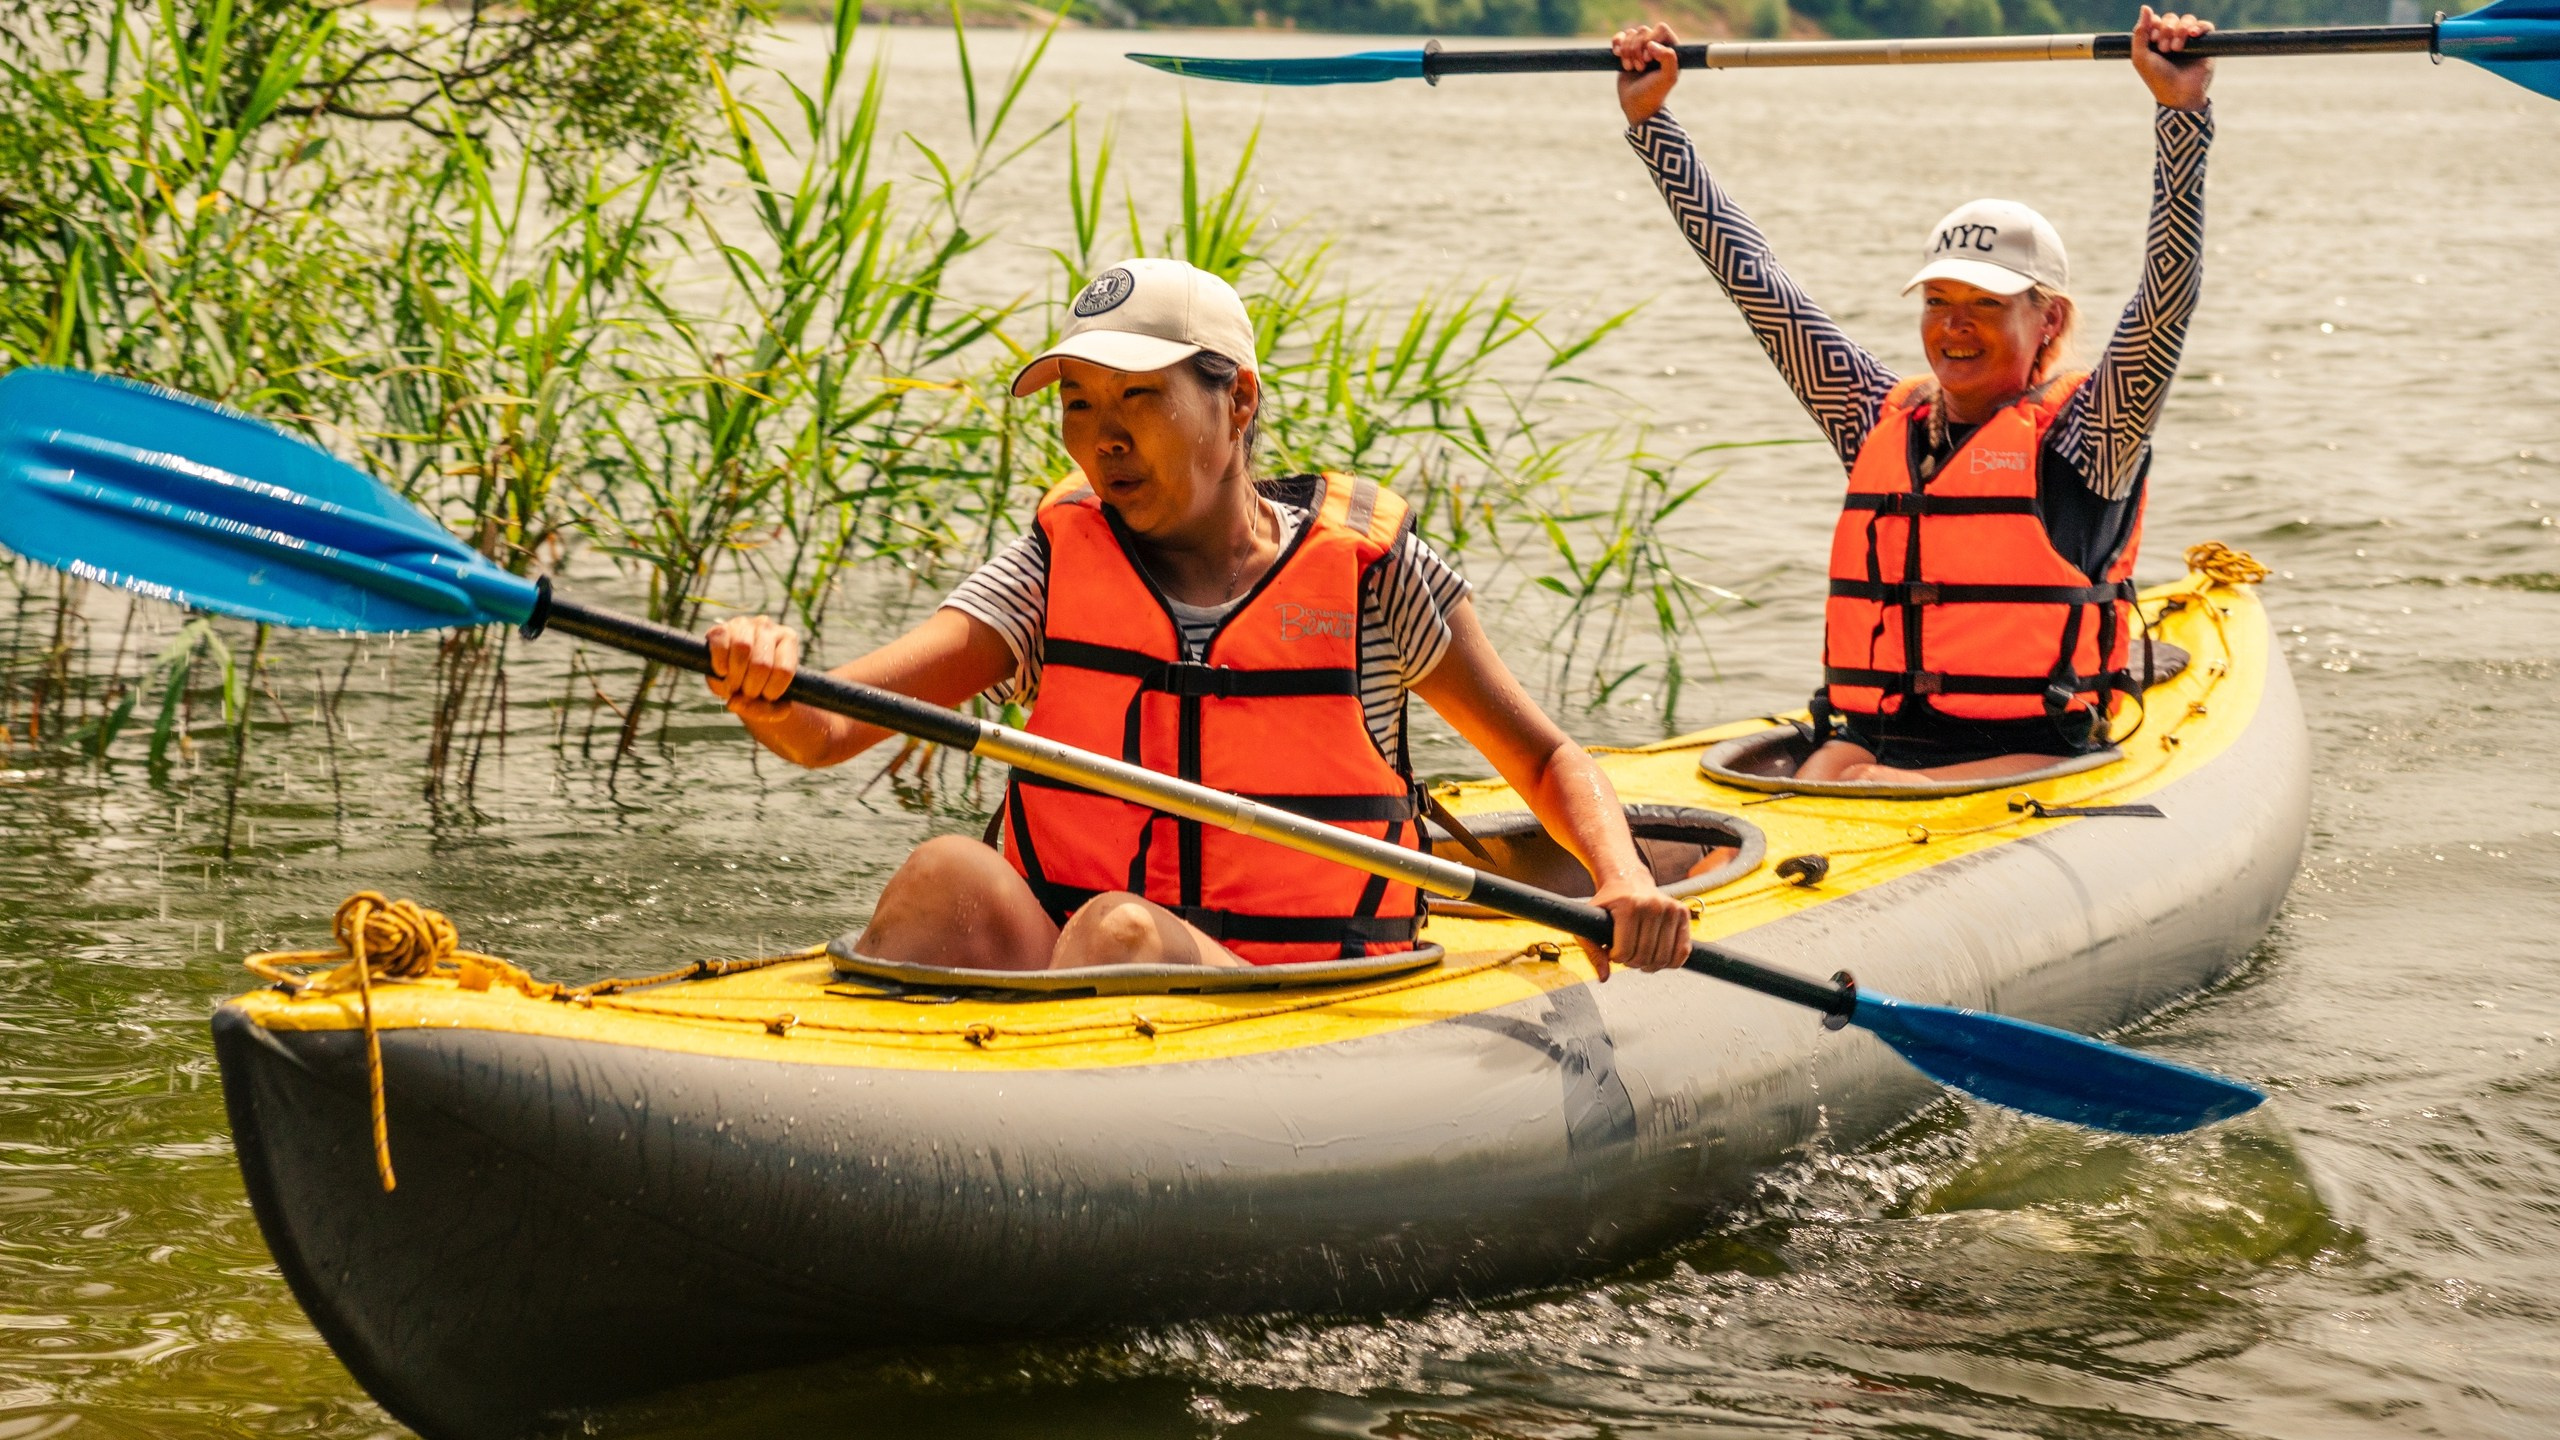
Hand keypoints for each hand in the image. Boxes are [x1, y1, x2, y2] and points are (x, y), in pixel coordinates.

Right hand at [705, 614, 804, 728]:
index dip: (772, 692)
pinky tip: (722, 672)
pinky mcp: (721, 628)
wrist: (741, 675)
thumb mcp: (771, 704)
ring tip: (733, 686)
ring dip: (735, 678)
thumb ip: (763, 711)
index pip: (783, 670)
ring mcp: (743, 624)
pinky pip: (720, 644)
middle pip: (761, 664)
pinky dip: (719, 664)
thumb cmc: (762, 687)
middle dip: (751, 688)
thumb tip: (734, 703)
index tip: (767, 697)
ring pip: (742, 649)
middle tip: (746, 694)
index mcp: (788, 639)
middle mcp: (767, 627)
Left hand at [1581, 875, 1692, 980]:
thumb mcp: (1591, 924)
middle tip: (1627, 955)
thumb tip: (1604, 978)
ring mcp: (1670, 908)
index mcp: (1628, 906)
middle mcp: (1652, 905)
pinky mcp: (1683, 913)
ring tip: (1640, 956)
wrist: (1628, 881)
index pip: (1624, 952)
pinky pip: (1683, 951)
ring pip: (1663, 958)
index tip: (1613, 951)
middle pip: (1644, 957)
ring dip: (1650, 965)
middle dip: (1633, 963)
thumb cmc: (1608, 904)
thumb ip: (1593, 952)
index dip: (1616, 958)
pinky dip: (1671, 962)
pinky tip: (1658, 958)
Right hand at [1613, 23, 1680, 126]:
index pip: (1660, 29)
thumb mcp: (1668, 78)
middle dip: (1637, 49)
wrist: (1636, 106)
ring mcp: (1640, 48)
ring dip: (1627, 51)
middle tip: (1640, 68)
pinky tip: (1617, 55)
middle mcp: (1656, 45)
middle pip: (1643, 31)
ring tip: (1630, 68)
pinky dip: (1617, 44)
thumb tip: (1651, 44)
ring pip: (1630, 34)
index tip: (1649, 59)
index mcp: (1670, 48)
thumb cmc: (1654, 93)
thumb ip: (1669, 58)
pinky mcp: (1626, 51)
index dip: (1651, 41)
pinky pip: (1620, 37)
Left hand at [2132, 6, 2213, 111]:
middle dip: (2167, 30)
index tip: (2154, 41)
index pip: (2157, 21)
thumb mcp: (2141, 57)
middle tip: (2166, 49)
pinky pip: (2205, 26)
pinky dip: (2199, 27)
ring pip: (2187, 20)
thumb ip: (2140, 33)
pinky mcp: (2205, 44)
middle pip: (2171, 19)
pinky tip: (2193, 34)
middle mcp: (2173, 39)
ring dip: (2181, 30)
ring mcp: (2190, 41)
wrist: (2179, 94)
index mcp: (2157, 41)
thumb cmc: (2158, 78)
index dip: (2156, 26)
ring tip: (2177, 48)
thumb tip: (2145, 7)